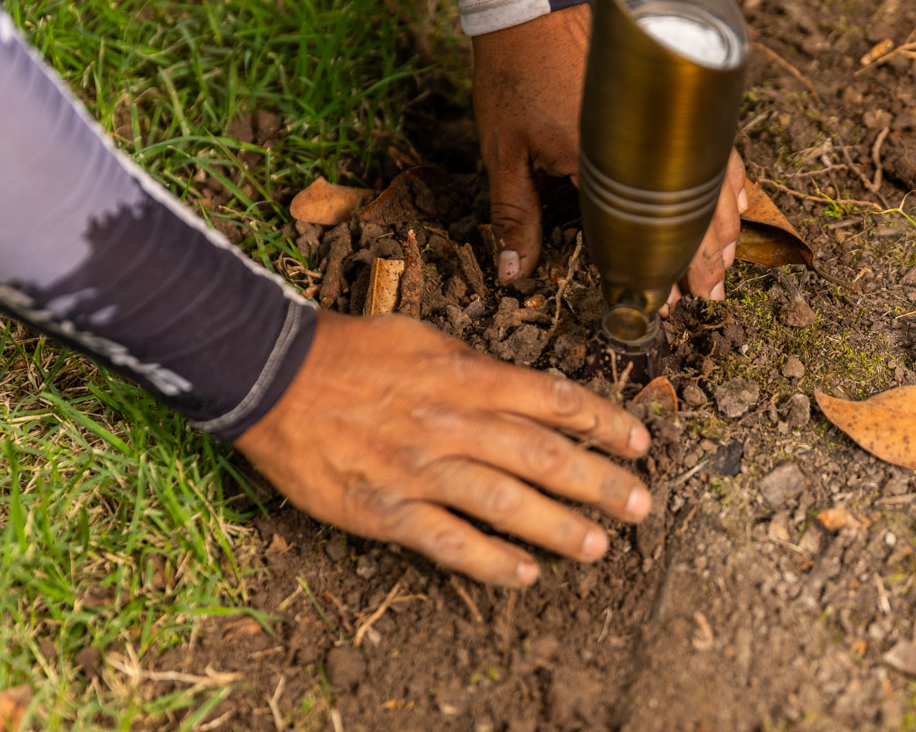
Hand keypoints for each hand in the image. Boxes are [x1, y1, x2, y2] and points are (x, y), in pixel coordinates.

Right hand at [234, 311, 651, 586]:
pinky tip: (525, 575)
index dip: (604, 422)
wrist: (274, 377)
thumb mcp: (425, 340)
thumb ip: (477, 368)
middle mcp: (453, 423)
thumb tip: (525, 390)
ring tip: (599, 546)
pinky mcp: (387, 509)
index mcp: (466, 377)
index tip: (639, 441)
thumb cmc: (352, 352)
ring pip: (504, 503)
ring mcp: (421, 470)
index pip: (553, 399)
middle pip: (542, 456)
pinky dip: (490, 562)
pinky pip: (448, 541)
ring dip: (558, 528)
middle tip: (640, 504)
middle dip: (599, 482)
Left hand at [472, 5, 747, 307]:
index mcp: (600, 158)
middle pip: (690, 209)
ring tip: (726, 262)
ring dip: (723, 224)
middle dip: (703, 257)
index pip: (640, 228)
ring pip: (713, 179)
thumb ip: (514, 215)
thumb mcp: (504, 153)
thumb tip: (513, 273)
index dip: (655, 268)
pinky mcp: (670, 97)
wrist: (531, 8)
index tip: (662, 299)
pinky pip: (714, 147)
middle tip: (710, 295)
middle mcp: (644, 138)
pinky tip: (734, 203)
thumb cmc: (514, 77)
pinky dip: (727, 180)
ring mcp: (664, 115)